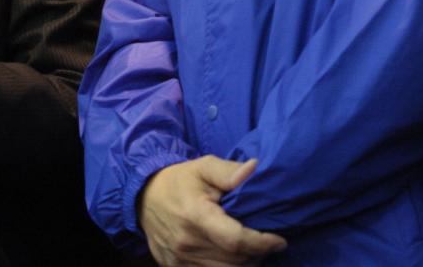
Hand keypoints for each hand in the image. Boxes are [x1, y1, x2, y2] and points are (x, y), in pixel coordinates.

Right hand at [139, 156, 286, 265]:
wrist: (143, 196)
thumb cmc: (179, 180)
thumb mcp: (203, 166)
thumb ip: (229, 171)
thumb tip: (254, 169)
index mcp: (196, 216)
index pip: (236, 240)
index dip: (262, 243)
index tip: (279, 240)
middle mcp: (187, 242)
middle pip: (234, 260)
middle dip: (258, 254)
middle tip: (269, 243)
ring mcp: (179, 259)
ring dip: (244, 264)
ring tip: (254, 250)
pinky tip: (233, 257)